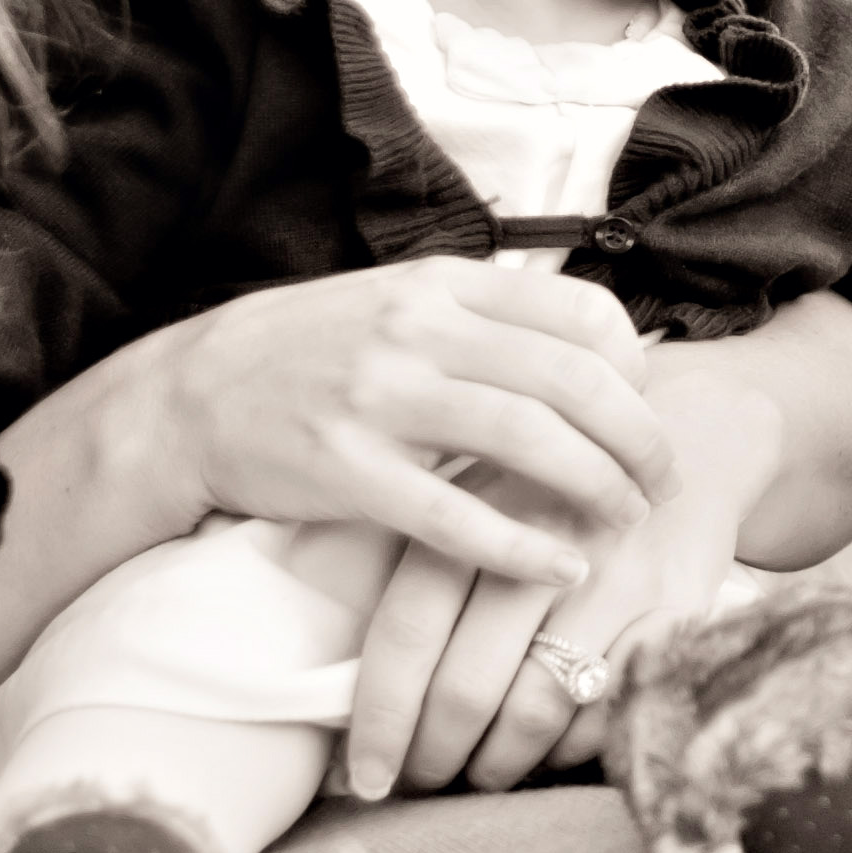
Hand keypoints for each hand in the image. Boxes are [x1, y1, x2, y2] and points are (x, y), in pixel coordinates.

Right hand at [126, 258, 671, 582]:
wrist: (187, 397)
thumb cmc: (312, 353)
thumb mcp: (399, 304)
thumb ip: (486, 318)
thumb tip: (594, 346)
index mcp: (442, 285)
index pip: (579, 312)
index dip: (634, 365)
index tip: (646, 406)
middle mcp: (419, 332)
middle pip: (572, 379)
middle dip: (638, 436)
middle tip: (664, 479)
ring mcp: (381, 400)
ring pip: (528, 439)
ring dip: (597, 486)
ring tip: (626, 519)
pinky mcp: (348, 472)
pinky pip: (456, 516)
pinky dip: (521, 546)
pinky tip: (562, 567)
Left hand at [341, 362, 781, 799]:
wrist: (695, 429)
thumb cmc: (557, 488)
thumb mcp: (479, 492)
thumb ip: (418, 563)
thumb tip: (339, 672)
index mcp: (476, 510)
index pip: (407, 633)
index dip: (380, 718)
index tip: (364, 779)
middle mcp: (543, 542)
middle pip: (467, 686)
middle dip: (436, 756)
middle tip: (424, 780)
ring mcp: (614, 578)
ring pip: (535, 712)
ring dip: (499, 764)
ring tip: (484, 772)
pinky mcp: (676, 609)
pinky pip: (606, 713)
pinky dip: (571, 748)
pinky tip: (553, 745)